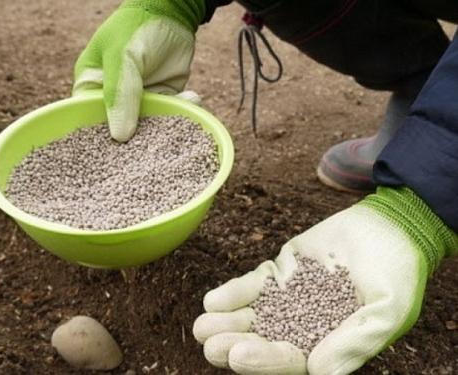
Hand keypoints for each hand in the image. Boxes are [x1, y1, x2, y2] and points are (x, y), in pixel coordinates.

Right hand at [73, 0, 204, 140]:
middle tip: (153, 146)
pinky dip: (183, 111)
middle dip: (137, 140)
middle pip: (119, 129)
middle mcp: (113, 97)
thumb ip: (119, 93)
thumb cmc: (136, 27)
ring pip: (148, 126)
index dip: (99, 141)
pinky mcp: (163, 98)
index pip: (88, 120)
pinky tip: (193, 99)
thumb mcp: (123, 57)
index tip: (117, 154)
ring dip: (166, 125)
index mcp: (91, 85)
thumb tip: (119, 136)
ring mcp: (139, 100)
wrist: (173, 10)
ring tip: (182, 116)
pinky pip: (170, 114)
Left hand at [193, 187, 457, 373]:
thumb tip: (319, 371)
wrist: (390, 227)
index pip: (291, 360)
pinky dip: (234, 293)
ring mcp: (288, 299)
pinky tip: (212, 301)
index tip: (240, 356)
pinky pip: (254, 285)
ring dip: (227, 322)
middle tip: (211, 346)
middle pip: (264, 342)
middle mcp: (303, 326)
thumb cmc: (397, 273)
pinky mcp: (280, 273)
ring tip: (201, 326)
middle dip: (236, 346)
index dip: (266, 360)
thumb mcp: (387, 312)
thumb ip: (354, 342)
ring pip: (253, 316)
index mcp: (327, 344)